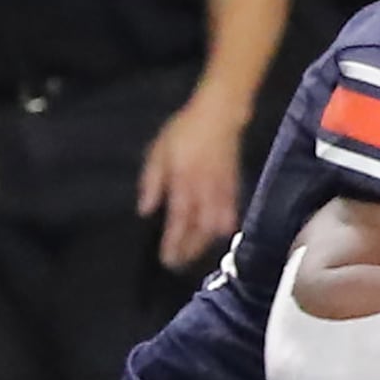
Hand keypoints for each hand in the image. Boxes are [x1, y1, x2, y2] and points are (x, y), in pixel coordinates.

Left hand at [136, 93, 245, 269]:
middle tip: (178, 265)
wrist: (220, 114)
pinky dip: (225, 226)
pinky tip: (220, 235)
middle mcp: (203, 189)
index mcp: (182, 181)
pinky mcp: (233, 184)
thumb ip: (152, 181)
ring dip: (205, 242)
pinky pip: (231, 211)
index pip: (177, 219)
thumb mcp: (158, 151)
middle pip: (198, 227)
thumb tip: (145, 209)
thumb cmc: (184, 130)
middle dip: (189, 249)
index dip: (173, 241)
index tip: (166, 259)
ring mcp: (221, 189)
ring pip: (215, 223)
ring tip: (195, 256)